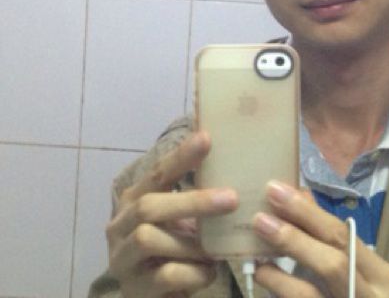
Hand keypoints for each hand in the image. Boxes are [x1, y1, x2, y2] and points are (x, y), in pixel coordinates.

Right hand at [106, 131, 237, 296]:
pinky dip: (195, 272)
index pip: (156, 173)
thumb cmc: (171, 248)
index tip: (207, 138)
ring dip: (192, 243)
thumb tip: (237, 166)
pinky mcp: (134, 289)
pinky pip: (167, 275)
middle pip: (148, 206)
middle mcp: (120, 226)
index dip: (180, 157)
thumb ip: (195, 196)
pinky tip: (210, 271)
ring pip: (150, 239)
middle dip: (192, 201)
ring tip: (217, 248)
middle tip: (231, 199)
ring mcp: (123, 259)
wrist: (150, 296)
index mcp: (133, 200)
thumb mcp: (179, 218)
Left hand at [251, 181, 388, 297]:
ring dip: (279, 277)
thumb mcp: (366, 276)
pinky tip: (267, 285)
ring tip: (257, 262)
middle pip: (331, 265)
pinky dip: (283, 297)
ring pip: (310, 297)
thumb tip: (300, 196)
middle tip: (259, 218)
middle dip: (293, 238)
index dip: (308, 214)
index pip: (344, 237)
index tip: (276, 190)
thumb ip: (338, 243)